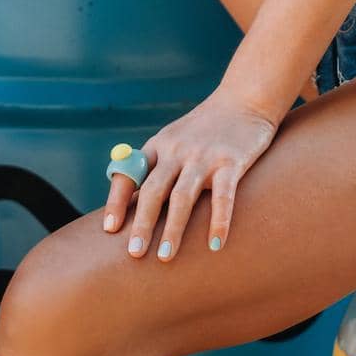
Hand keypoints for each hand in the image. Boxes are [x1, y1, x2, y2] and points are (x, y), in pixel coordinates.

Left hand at [102, 87, 278, 261]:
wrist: (245, 98)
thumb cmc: (206, 128)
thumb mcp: (174, 139)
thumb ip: (156, 168)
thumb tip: (131, 209)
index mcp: (159, 145)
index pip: (130, 173)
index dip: (117, 201)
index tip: (110, 230)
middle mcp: (178, 150)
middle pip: (154, 189)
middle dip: (142, 223)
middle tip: (134, 254)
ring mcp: (205, 156)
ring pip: (183, 196)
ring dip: (173, 228)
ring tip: (166, 258)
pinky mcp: (232, 161)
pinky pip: (224, 195)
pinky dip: (219, 220)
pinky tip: (216, 244)